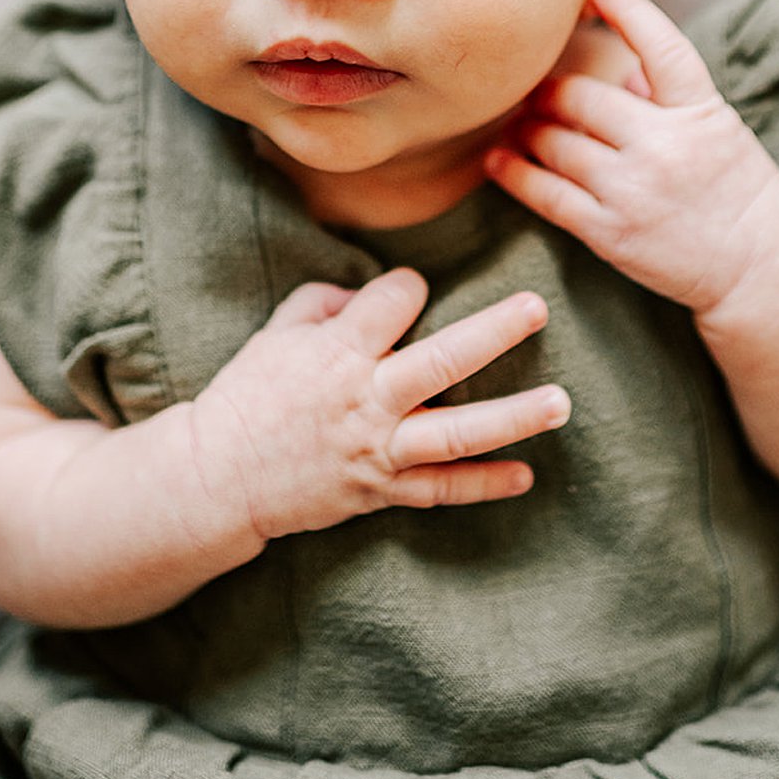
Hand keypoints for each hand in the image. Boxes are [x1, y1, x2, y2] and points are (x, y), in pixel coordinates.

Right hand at [191, 269, 568, 543]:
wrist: (218, 477)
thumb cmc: (248, 394)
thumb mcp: (278, 330)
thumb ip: (329, 300)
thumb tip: (375, 295)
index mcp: (339, 351)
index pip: (396, 299)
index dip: (407, 287)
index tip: (409, 291)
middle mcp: (367, 399)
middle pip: (443, 361)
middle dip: (495, 332)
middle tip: (538, 308)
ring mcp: (379, 450)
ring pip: (457, 434)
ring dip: (513, 417)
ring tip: (560, 402)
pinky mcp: (381, 491)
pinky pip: (441, 491)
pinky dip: (484, 485)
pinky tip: (525, 476)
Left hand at [485, 0, 778, 317]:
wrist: (759, 265)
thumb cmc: (737, 189)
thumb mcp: (719, 128)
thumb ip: (669, 94)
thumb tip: (624, 64)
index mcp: (700, 111)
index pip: (660, 45)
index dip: (627, 10)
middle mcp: (664, 146)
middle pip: (582, 98)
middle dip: (551, 92)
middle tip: (536, 91)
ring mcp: (634, 190)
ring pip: (556, 142)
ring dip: (529, 129)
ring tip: (519, 125)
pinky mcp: (610, 232)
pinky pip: (546, 193)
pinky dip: (515, 173)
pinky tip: (499, 161)